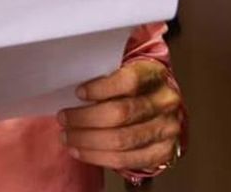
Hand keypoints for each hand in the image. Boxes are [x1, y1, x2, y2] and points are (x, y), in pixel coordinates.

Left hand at [59, 60, 181, 171]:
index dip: (101, 88)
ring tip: (67, 137)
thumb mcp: (123, 71)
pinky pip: (127, 160)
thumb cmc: (134, 87)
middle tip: (63, 118)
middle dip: (85, 118)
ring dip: (87, 141)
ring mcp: (167, 129)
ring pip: (122, 140)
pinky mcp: (162, 152)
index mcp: (153, 74)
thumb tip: (67, 91)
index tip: (78, 92)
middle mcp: (165, 102)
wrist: (161, 105)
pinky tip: (80, 151)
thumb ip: (103, 78)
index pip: (129, 81)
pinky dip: (98, 157)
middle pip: (121, 113)